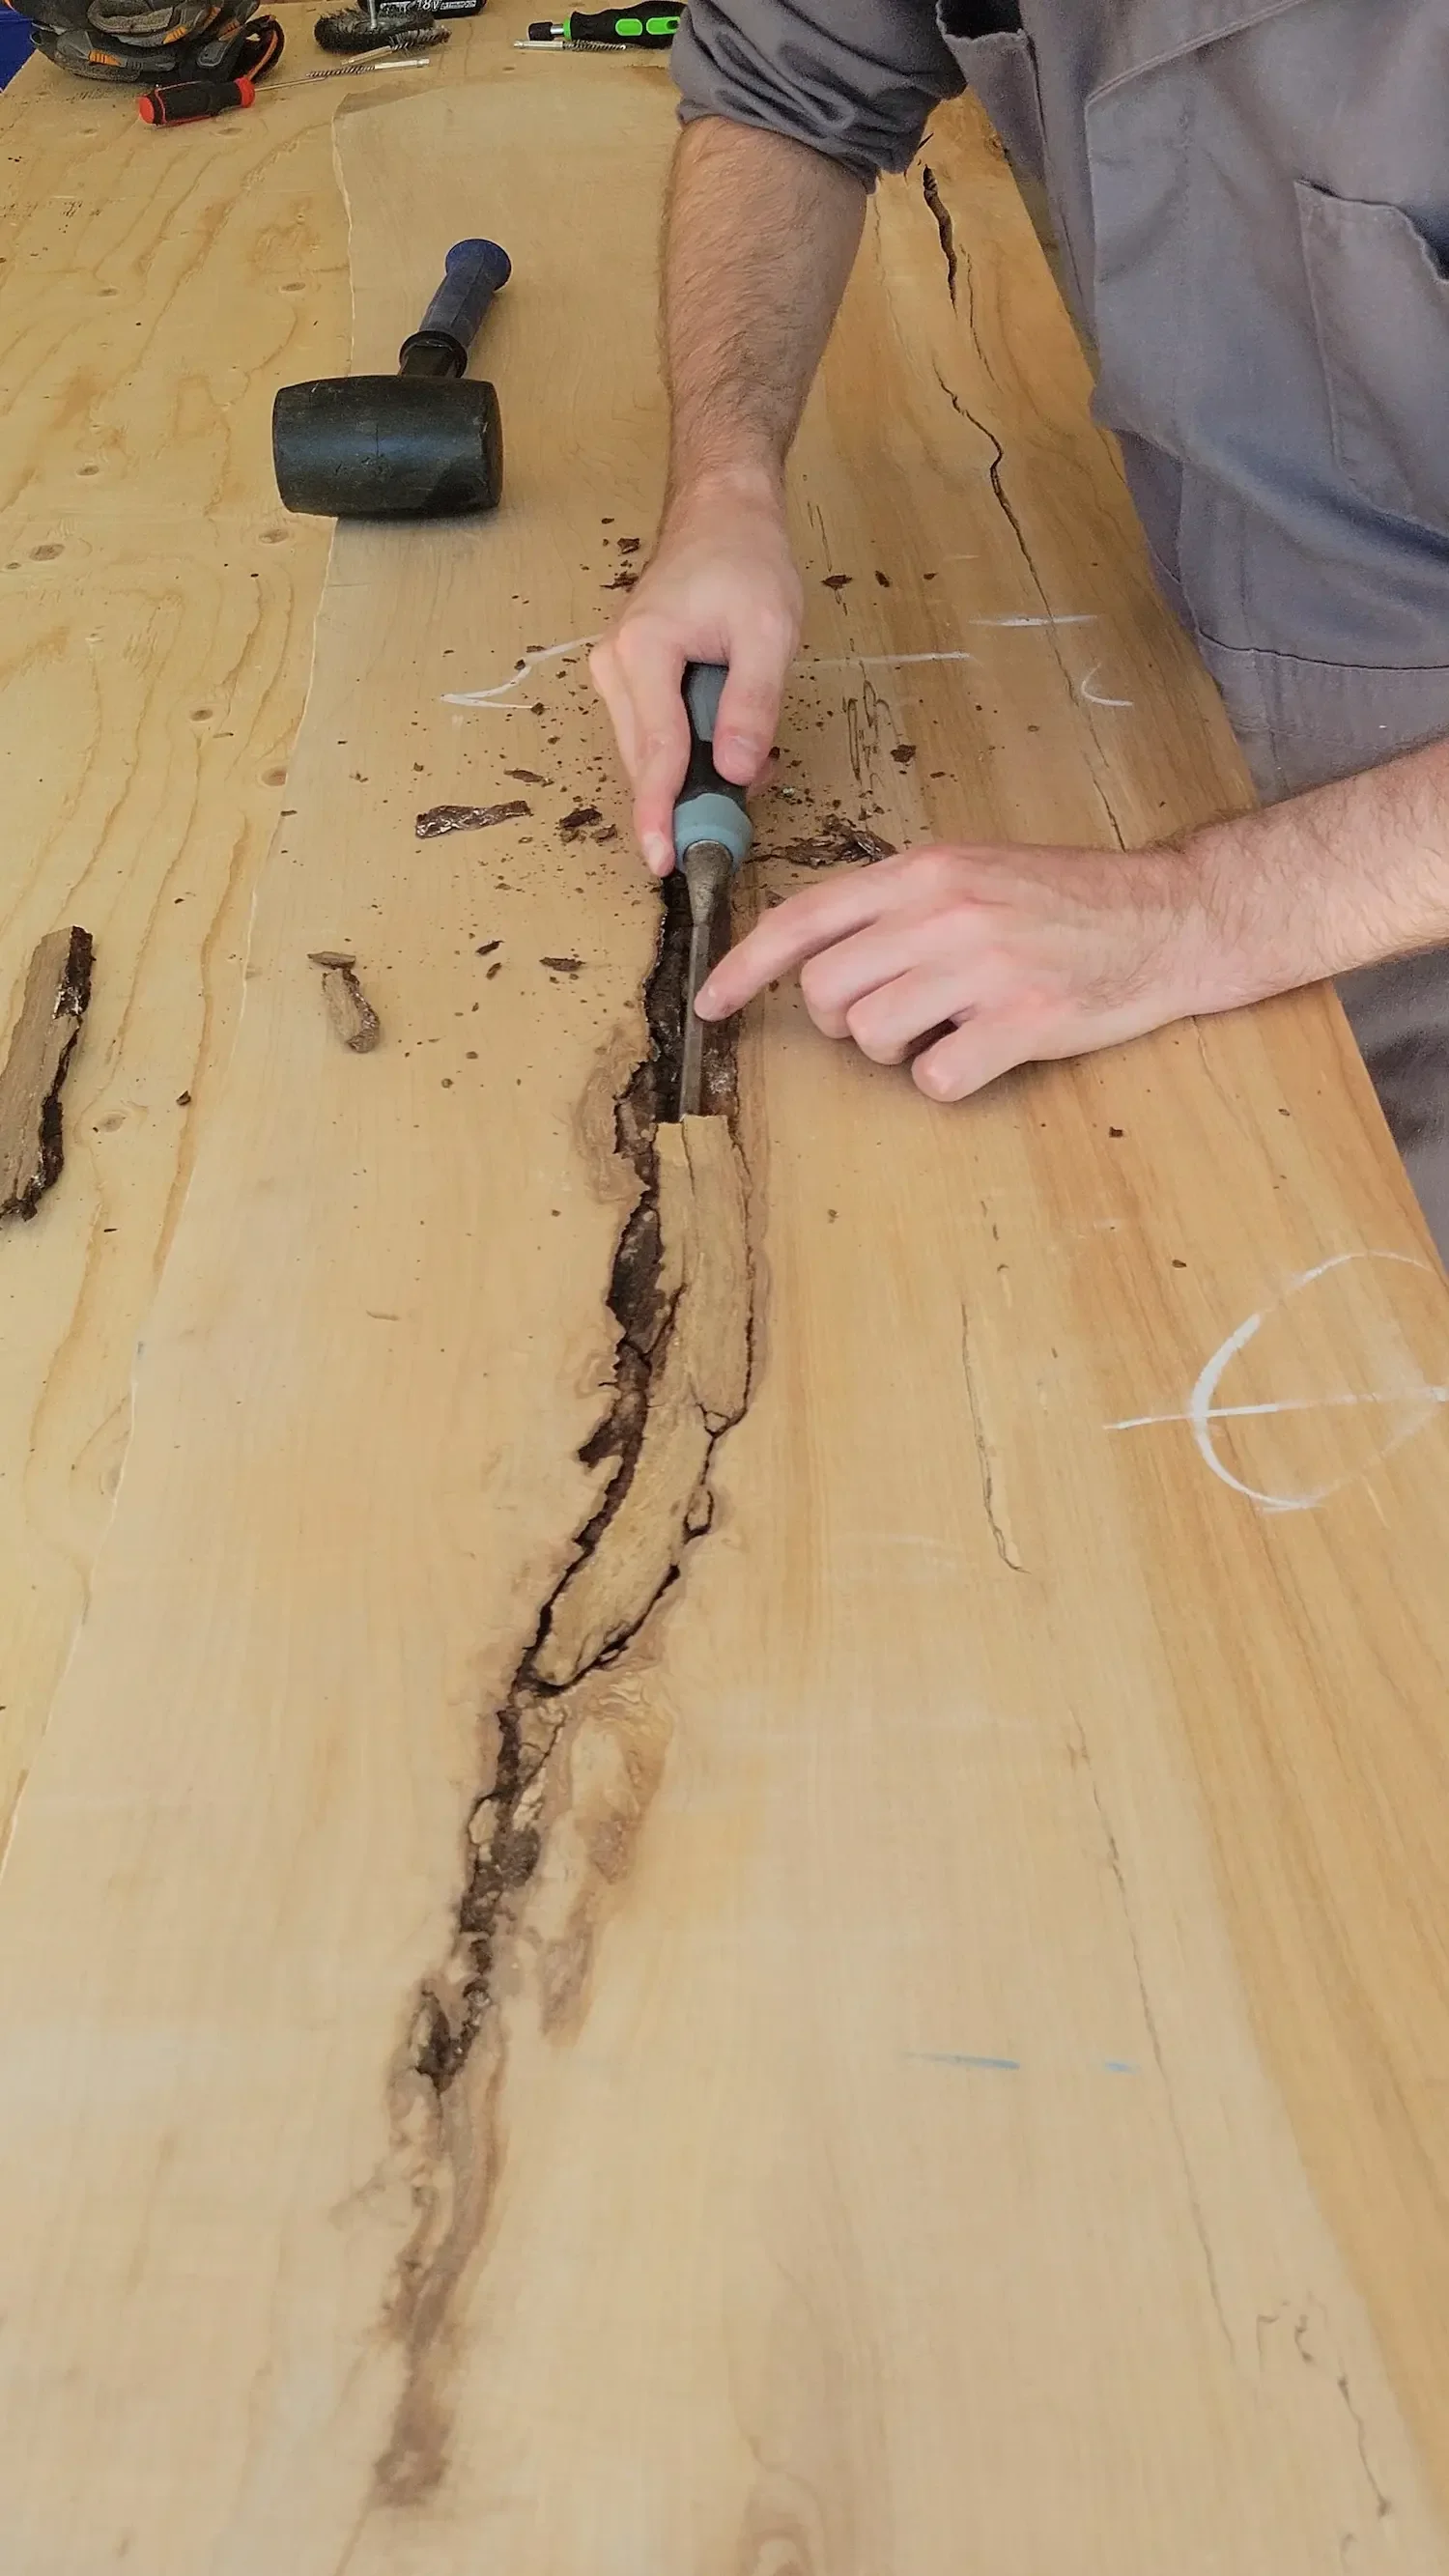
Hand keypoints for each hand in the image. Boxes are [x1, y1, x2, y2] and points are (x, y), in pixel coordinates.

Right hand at [590, 473, 802, 876]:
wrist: (722, 513)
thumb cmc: (746, 560)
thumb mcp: (769, 632)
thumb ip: (753, 704)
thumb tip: (737, 772)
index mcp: (644, 651)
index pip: (655, 750)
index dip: (661, 810)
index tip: (663, 861)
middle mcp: (615, 665)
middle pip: (645, 759)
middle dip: (684, 802)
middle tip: (728, 837)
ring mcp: (617, 672)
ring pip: (649, 752)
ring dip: (696, 776)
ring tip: (754, 771)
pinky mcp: (631, 678)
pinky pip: (656, 733)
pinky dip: (693, 753)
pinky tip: (734, 747)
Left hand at [694, 839, 1248, 1098]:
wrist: (1167, 917)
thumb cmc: (1067, 901)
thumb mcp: (972, 870)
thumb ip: (898, 901)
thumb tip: (821, 952)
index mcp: (923, 871)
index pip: (805, 918)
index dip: (746, 967)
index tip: (711, 1002)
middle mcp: (944, 912)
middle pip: (828, 991)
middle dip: (844, 1020)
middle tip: (895, 1014)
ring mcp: (983, 967)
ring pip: (873, 1037)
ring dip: (897, 1050)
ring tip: (950, 1025)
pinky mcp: (1022, 1020)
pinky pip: (935, 1077)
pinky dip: (947, 1078)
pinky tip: (983, 1052)